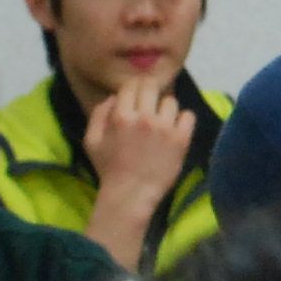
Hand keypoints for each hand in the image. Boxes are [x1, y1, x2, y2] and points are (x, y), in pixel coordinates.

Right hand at [81, 80, 196, 262]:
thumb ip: (99, 114)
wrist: (130, 195)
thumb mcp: (91, 141)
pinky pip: (188, 115)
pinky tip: (175, 129)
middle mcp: (145, 118)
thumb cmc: (109, 169)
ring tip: (161, 122)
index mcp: (121, 117)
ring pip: (171, 101)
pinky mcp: (181, 138)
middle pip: (152, 86)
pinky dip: (183, 120)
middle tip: (150, 104)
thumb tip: (115, 96)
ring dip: (165, 109)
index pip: (131, 85)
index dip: (133, 89)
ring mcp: (165, 128)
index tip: (136, 97)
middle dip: (150, 92)